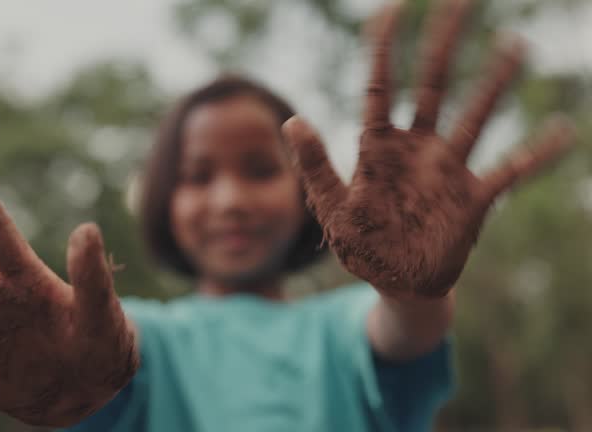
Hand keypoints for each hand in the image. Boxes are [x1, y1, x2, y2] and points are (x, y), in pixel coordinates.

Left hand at [283, 0, 575, 297]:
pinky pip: (512, 170)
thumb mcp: (331, 207)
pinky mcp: (473, 199)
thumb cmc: (360, 245)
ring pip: (474, 115)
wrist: (395, 285)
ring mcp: (447, 170)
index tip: (394, 7)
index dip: (384, 45)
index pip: (380, 84)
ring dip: (494, 82)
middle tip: (461, 0)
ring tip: (514, 44)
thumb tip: (293, 119)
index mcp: (377, 147)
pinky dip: (537, 153)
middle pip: (433, 84)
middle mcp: (416, 148)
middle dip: (444, 43)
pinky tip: (563, 131)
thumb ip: (315, 166)